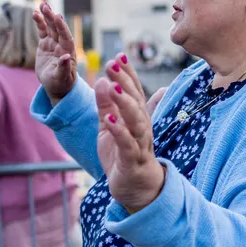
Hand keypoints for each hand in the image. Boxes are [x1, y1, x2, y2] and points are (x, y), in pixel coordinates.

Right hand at [34, 2, 77, 104]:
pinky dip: (39, 23)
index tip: (57, 16)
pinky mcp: (45, 44)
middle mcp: (62, 45)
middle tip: (45, 6)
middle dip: (52, 17)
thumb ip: (64, 68)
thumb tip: (66, 57)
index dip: (62, 27)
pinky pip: (42, 31)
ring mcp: (53, 44)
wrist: (56, 86)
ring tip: (41, 5)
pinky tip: (35, 14)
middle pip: (57, 28)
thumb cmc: (61, 84)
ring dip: (46, 16)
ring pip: (50, 27)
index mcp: (68, 52)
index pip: (66, 37)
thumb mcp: (62, 78)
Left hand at [95, 54, 164, 212]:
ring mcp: (139, 144)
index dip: (127, 74)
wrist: (137, 190)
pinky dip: (119, 131)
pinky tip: (110, 119)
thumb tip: (103, 80)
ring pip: (136, 121)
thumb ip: (107, 106)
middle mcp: (142, 128)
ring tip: (112, 87)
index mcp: (137, 118)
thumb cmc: (123, 156)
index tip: (118, 55)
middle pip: (136, 101)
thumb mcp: (110, 127)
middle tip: (112, 63)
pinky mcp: (133, 161)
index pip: (134, 91)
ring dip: (125, 103)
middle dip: (124, 82)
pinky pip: (127, 144)